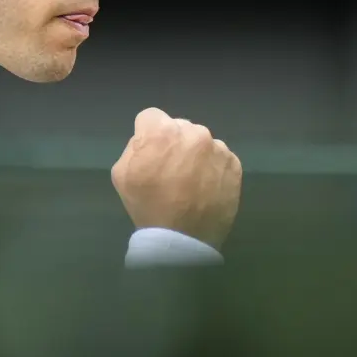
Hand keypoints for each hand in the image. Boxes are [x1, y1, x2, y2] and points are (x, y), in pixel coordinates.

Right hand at [112, 108, 241, 249]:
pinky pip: (220, 158)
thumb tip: (147, 139)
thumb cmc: (148, 206)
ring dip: (195, 154)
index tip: (150, 152)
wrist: (183, 240)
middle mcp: (194, 132)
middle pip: (180, 127)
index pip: (151, 117)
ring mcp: (218, 147)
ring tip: (191, 181)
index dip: (147, 133)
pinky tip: (206, 186)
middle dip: (174, 142)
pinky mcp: (234, 164)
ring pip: (202, 142)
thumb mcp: (122, 173)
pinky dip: (213, 167)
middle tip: (171, 168)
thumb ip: (134, 146)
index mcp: (163, 131)